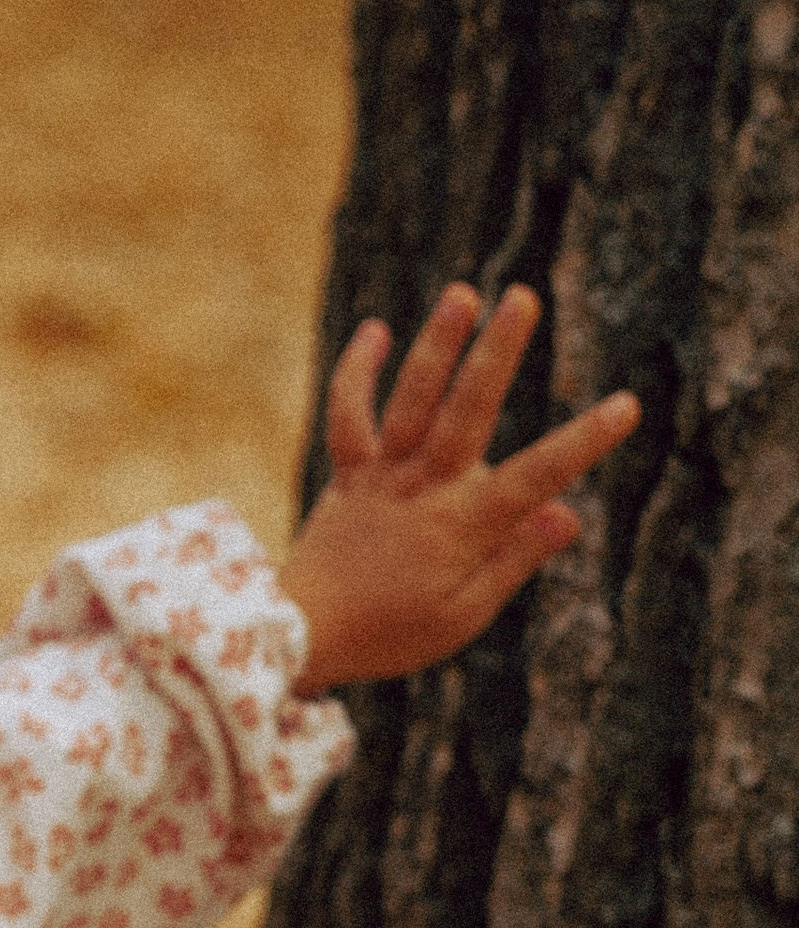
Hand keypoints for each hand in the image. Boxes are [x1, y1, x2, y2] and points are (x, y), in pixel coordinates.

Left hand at [281, 284, 638, 692]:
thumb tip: (567, 513)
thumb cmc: (392, 633)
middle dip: (497, 351)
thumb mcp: (464, 615)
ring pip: (412, 399)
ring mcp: (382, 474)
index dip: (583, 441)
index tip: (626, 405)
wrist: (302, 633)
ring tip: (463, 293)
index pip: (536, 477)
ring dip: (438, 344)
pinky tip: (376, 329)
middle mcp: (424, 488)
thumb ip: (514, 560)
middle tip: (523, 297)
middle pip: (467, 410)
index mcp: (463, 526)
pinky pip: (349, 414)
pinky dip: (357, 372)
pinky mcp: (349, 472)